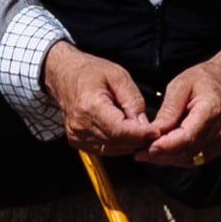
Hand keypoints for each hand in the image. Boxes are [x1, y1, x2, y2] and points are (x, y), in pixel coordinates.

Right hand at [39, 41, 151, 157]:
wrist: (64, 75)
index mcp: (90, 107)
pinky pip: (103, 149)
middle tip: (154, 132)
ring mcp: (77, 135)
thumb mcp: (118, 76)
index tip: (156, 132)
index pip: (119, 130)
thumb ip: (133, 100)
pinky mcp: (77, 141)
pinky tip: (126, 134)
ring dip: (129, 144)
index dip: (140, 134)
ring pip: (112, 150)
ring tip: (142, 132)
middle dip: (139, 140)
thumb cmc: (90, 72)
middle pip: (117, 142)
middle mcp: (80, 125)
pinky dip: (118, 145)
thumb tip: (144, 124)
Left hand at [141, 42, 220, 170]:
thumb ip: (169, 109)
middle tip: (137, 152)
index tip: (146, 147)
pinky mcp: (215, 148)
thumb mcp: (180, 85)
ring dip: (165, 158)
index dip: (166, 145)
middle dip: (160, 154)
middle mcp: (218, 130)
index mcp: (211, 111)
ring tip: (143, 153)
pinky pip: (192, 158)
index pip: (188, 137)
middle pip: (186, 151)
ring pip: (188, 159)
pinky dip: (174, 157)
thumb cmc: (201, 80)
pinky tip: (159, 151)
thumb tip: (155, 131)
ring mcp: (219, 142)